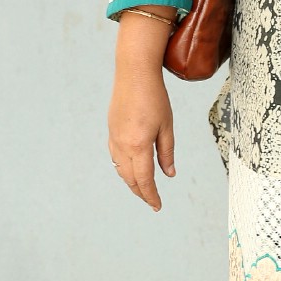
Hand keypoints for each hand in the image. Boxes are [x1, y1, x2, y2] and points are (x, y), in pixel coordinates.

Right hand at [108, 12, 177, 209]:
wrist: (134, 74)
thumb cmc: (154, 98)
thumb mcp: (167, 126)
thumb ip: (166, 152)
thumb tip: (169, 174)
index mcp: (139, 145)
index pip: (144, 179)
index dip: (151, 195)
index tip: (157, 206)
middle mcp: (122, 145)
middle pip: (130, 178)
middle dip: (141, 192)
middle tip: (152, 201)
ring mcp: (114, 138)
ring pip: (120, 170)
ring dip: (131, 182)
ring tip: (143, 189)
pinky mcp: (111, 131)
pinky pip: (115, 157)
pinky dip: (124, 169)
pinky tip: (131, 169)